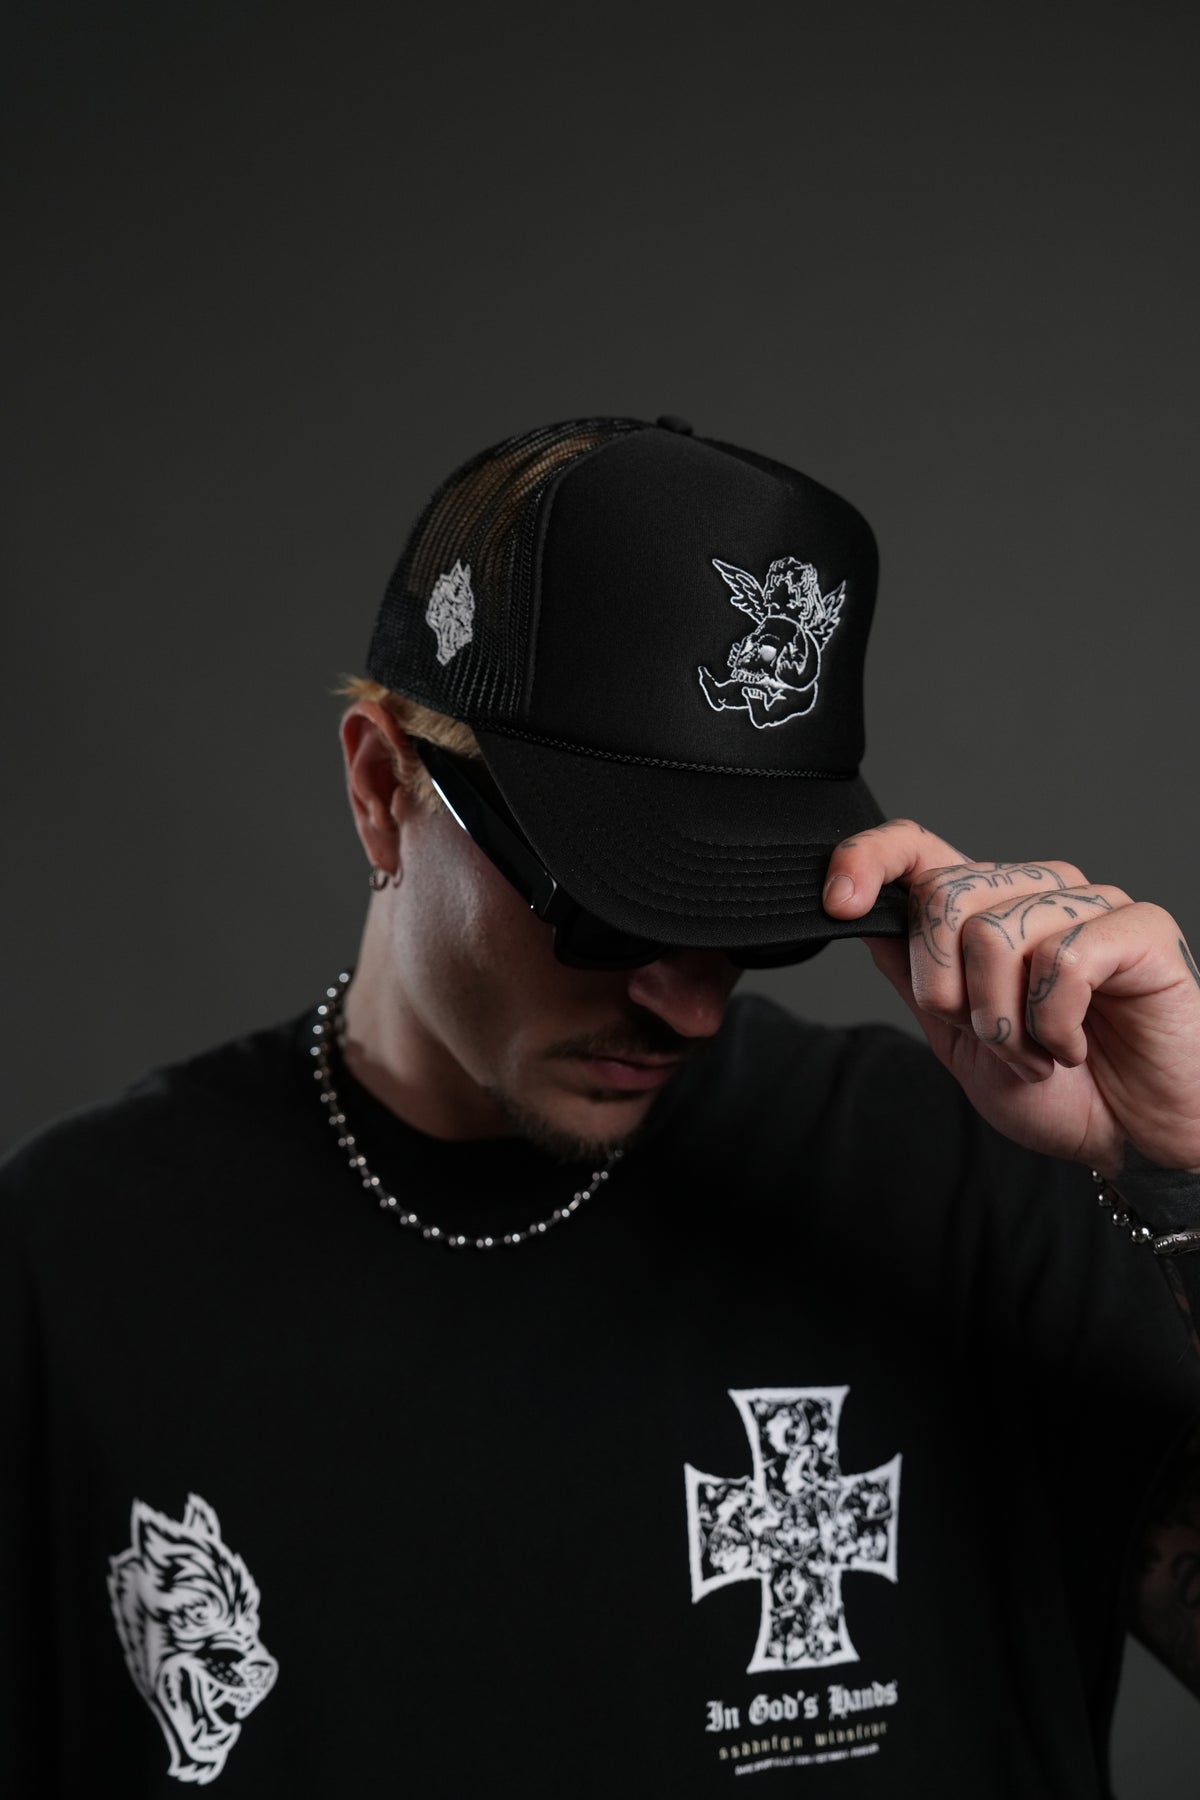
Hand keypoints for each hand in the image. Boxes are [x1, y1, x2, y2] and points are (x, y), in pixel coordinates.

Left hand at [822, 820, 1199, 1178]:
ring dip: (1005, 1023)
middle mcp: (1035, 891)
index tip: (838, 903)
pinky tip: (1074, 1045)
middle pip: (943, 897)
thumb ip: (914, 975)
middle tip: (995, 1040)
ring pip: (994, 933)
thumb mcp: (958, 1037)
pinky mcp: (1140, 927)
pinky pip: (1063, 960)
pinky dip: (1056, 1025)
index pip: (917, 849)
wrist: (1135, 1139)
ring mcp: (1089, 903)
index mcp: (986, 910)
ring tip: (1041, 1053)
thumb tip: (859, 916)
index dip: (868, 859)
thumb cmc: (1061, 1090)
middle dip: (948, 991)